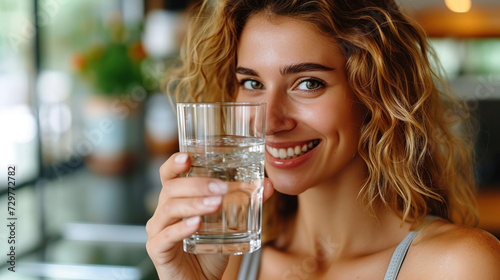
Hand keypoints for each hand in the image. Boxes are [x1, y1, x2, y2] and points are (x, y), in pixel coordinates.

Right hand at [146, 153, 273, 279]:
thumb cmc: (210, 250)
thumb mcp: (230, 224)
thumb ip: (246, 203)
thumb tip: (268, 185)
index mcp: (176, 199)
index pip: (169, 175)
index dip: (174, 163)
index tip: (188, 156)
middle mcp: (163, 211)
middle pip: (171, 188)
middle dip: (197, 185)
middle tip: (221, 188)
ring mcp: (157, 230)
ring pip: (169, 209)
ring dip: (194, 204)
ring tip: (216, 204)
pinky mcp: (157, 250)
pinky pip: (165, 236)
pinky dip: (181, 228)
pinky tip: (197, 224)